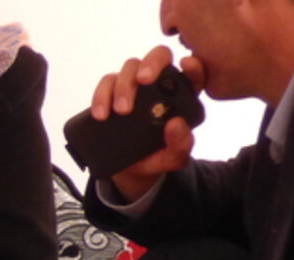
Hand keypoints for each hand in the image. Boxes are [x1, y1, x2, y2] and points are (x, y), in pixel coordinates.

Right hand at [90, 46, 203, 199]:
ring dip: (124, 86)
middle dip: (151, 64)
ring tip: (121, 111)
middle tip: (144, 81)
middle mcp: (160, 83)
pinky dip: (102, 96)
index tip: (186, 65)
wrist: (130, 169)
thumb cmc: (158, 157)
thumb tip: (176, 123)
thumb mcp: (173, 157)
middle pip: (159, 56)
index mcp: (182, 95)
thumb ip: (181, 144)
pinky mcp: (113, 90)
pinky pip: (106, 82)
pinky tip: (101, 114)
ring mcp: (135, 84)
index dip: (192, 66)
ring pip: (130, 66)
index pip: (193, 73)